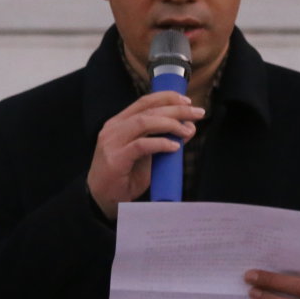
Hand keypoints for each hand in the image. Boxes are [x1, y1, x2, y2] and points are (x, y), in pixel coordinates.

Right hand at [87, 91, 203, 219]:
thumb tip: (188, 128)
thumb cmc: (124, 177)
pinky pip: (141, 145)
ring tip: (187, 131)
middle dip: (176, 109)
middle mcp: (113, 128)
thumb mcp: (146, 155)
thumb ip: (162, 140)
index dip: (167, 98)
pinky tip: (174, 147)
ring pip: (144, 123)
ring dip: (170, 124)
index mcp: (119, 122)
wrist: (101, 200)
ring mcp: (112, 142)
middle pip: (148, 110)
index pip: (144, 102)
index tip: (187, 102)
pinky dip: (160, 143)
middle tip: (197, 114)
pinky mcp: (115, 158)